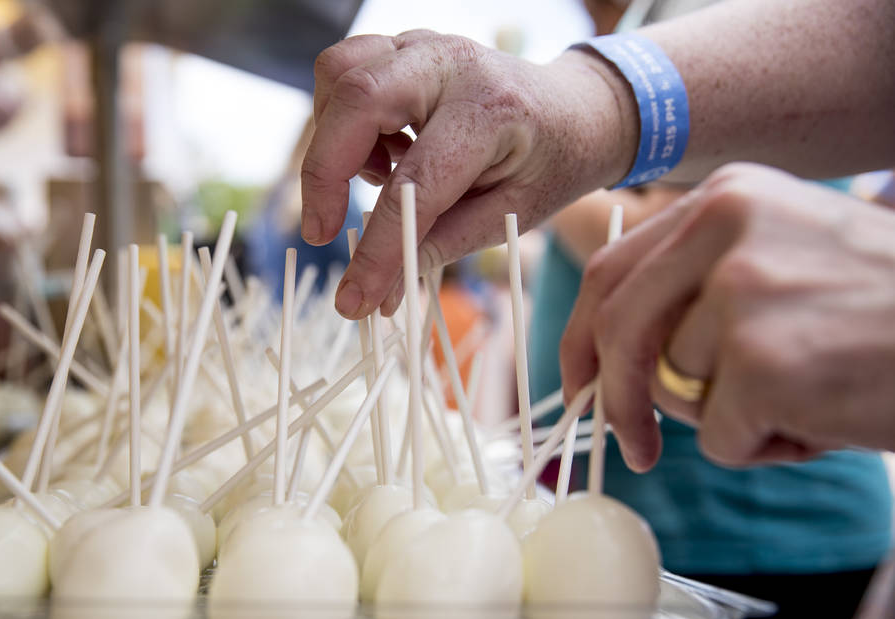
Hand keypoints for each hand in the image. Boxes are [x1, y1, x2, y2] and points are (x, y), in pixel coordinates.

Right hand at [301, 31, 636, 318]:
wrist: (574, 110)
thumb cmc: (547, 164)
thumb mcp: (508, 217)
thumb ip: (442, 247)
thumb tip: (379, 294)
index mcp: (492, 110)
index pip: (415, 182)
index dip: (378, 246)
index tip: (354, 296)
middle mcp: (451, 63)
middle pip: (357, 100)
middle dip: (324, 174)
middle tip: (322, 231)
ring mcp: (422, 45)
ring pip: (339, 75)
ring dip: (333, 140)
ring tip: (375, 179)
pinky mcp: (401, 48)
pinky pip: (344, 72)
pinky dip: (342, 120)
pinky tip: (383, 155)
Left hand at [560, 163, 894, 468]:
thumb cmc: (884, 307)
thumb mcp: (788, 254)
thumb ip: (702, 282)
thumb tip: (616, 352)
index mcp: (726, 200)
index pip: (614, 271)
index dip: (584, 336)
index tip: (580, 384)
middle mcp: (726, 231)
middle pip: (620, 330)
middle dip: (617, 400)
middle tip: (632, 446)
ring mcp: (743, 294)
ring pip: (678, 391)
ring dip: (731, 416)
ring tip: (808, 392)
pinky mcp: (765, 362)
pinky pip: (721, 438)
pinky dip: (767, 447)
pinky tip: (827, 417)